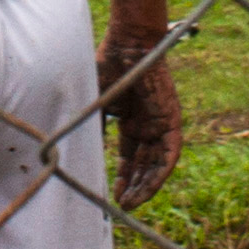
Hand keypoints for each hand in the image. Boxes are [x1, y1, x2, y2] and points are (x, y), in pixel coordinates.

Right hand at [97, 30, 182, 209]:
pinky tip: (151, 186)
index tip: (114, 196)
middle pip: (144, 164)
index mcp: (131, 122)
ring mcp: (161, 122)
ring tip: (134, 202)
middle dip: (134, 186)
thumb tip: (76, 151)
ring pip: (157, 162)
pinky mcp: (172, 118)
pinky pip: (171, 150)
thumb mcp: (95, 104)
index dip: (123, 177)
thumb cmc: (108, 66)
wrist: (128, 43)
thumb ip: (91, 127)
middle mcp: (147, 126)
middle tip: (124, 205)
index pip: (129, 157)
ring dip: (147, 184)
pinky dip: (162, 170)